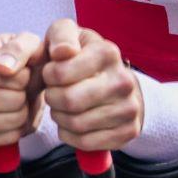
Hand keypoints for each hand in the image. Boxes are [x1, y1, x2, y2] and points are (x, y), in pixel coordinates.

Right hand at [0, 31, 46, 147]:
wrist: (15, 84)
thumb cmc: (22, 63)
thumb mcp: (31, 46)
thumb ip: (21, 48)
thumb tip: (2, 67)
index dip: (21, 81)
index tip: (25, 76)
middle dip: (17, 102)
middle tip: (24, 96)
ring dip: (15, 120)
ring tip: (19, 109)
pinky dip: (5, 136)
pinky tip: (11, 123)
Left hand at [40, 19, 143, 150]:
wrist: (116, 83)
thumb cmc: (81, 58)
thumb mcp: (69, 35)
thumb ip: (61, 35)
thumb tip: (62, 52)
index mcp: (107, 52)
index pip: (60, 73)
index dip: (48, 76)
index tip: (52, 73)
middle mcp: (123, 80)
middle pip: (69, 101)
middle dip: (53, 99)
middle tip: (54, 93)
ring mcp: (129, 108)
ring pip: (76, 124)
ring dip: (60, 117)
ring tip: (63, 107)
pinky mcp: (128, 131)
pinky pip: (86, 142)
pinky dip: (71, 135)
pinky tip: (72, 122)